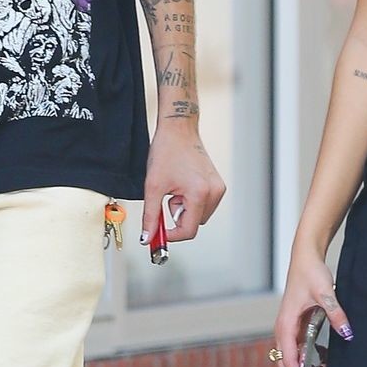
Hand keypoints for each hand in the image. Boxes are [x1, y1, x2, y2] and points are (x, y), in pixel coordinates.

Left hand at [141, 119, 224, 246]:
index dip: (171, 235)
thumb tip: (148, 237)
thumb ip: (150, 216)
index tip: (159, 233)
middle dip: (177, 216)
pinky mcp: (217, 185)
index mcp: (200, 193)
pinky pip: (203, 205)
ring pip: (199, 215)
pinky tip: (183, 185)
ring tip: (175, 189)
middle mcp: (214, 192)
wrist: (179, 130)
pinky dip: (191, 201)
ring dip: (184, 209)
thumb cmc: (168, 151)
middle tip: (166, 198)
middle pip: (194, 223)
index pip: (188, 230)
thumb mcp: (153, 186)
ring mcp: (218, 188)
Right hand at [273, 243, 352, 366]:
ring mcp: (289, 325)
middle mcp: (284, 326)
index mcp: (286, 322)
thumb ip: (336, 313)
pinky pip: (297, 344)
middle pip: (284, 357)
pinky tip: (320, 358)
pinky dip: (305, 354)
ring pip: (290, 352)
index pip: (286, 353)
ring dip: (301, 364)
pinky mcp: (295, 322)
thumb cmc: (310, 272)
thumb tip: (346, 333)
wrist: (306, 256)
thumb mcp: (326, 293)